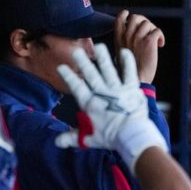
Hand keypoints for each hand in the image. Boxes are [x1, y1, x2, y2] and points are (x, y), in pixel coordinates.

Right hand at [56, 44, 166, 172]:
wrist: (133, 137)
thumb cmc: (112, 139)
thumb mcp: (90, 139)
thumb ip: (72, 138)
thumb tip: (57, 142)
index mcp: (91, 104)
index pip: (77, 88)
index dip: (68, 77)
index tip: (61, 67)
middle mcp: (103, 94)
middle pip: (91, 75)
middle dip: (83, 62)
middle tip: (76, 51)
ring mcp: (117, 90)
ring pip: (108, 70)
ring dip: (103, 57)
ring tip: (98, 47)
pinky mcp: (132, 89)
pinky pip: (129, 72)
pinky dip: (127, 62)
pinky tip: (124, 52)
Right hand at [115, 9, 164, 84]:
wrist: (137, 80)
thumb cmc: (131, 70)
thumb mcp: (122, 53)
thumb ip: (126, 42)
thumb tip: (136, 33)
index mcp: (119, 38)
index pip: (119, 18)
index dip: (126, 15)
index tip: (129, 15)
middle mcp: (127, 35)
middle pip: (136, 17)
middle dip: (144, 22)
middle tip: (149, 32)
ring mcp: (138, 37)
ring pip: (147, 23)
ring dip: (153, 31)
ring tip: (155, 42)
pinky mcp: (149, 42)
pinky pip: (157, 31)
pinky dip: (160, 37)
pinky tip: (160, 45)